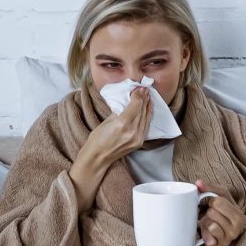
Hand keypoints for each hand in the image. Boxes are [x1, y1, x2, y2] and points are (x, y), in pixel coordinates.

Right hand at [69, 86, 152, 211]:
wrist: (98, 157)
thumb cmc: (97, 139)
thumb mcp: (106, 121)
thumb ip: (120, 112)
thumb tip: (129, 102)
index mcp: (122, 124)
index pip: (135, 105)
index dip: (138, 95)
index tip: (138, 88)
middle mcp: (132, 131)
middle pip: (142, 110)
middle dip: (144, 98)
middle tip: (144, 89)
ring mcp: (137, 138)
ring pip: (146, 118)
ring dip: (147, 106)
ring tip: (148, 96)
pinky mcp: (139, 142)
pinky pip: (146, 126)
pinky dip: (147, 116)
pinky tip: (148, 109)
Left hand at [195, 179, 245, 245]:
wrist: (227, 236)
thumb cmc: (223, 214)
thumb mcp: (221, 198)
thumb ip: (210, 188)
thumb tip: (198, 182)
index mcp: (238, 214)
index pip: (218, 201)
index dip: (212, 202)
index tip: (214, 205)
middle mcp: (236, 228)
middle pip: (212, 213)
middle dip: (209, 213)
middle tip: (213, 216)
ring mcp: (227, 239)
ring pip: (209, 225)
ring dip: (206, 223)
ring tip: (211, 224)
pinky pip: (206, 237)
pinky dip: (205, 234)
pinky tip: (209, 233)